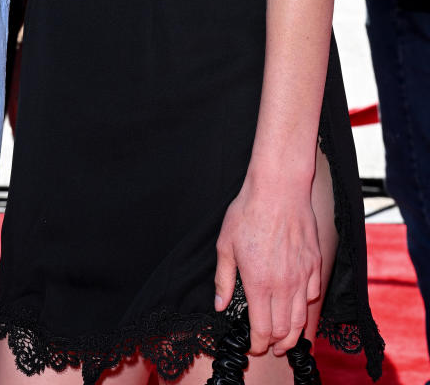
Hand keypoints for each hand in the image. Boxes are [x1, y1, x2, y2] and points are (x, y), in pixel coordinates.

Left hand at [214, 178, 321, 355]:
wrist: (278, 189)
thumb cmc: (248, 212)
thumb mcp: (225, 244)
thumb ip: (224, 279)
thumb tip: (220, 305)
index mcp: (259, 284)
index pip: (261, 330)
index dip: (257, 345)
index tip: (252, 347)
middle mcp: (284, 286)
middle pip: (284, 331)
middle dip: (275, 344)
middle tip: (268, 346)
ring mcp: (303, 276)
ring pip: (302, 318)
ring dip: (293, 333)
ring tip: (284, 338)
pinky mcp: (315, 264)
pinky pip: (314, 295)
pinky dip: (306, 307)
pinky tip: (298, 305)